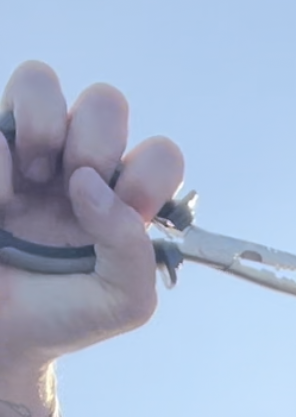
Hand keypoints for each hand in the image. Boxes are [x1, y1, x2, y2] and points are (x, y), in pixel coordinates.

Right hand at [0, 61, 183, 371]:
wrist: (4, 335)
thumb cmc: (62, 313)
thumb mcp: (122, 301)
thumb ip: (134, 250)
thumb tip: (90, 184)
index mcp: (120, 194)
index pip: (159, 154)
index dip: (148, 176)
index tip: (128, 212)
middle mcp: (76, 163)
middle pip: (105, 102)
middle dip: (94, 143)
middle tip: (72, 189)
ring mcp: (25, 151)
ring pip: (39, 81)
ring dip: (42, 126)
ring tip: (33, 178)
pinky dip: (0, 158)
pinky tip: (3, 201)